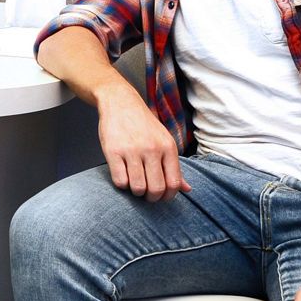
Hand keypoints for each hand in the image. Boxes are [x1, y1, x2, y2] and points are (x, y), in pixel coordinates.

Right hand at [96, 83, 191, 201]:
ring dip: (136, 191)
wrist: (120, 102)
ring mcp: (132, 150)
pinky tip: (123, 175)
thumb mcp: (164, 140)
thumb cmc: (143, 124)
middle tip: (146, 195)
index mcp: (168, 147)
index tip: (161, 196)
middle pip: (156, 189)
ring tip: (134, 183)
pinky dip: (122, 184)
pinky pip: (120, 181)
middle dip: (151, 198)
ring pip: (137, 187)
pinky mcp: (113, 151)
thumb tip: (187, 189)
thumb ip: (174, 166)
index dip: (167, 196)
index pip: (174, 183)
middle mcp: (152, 149)